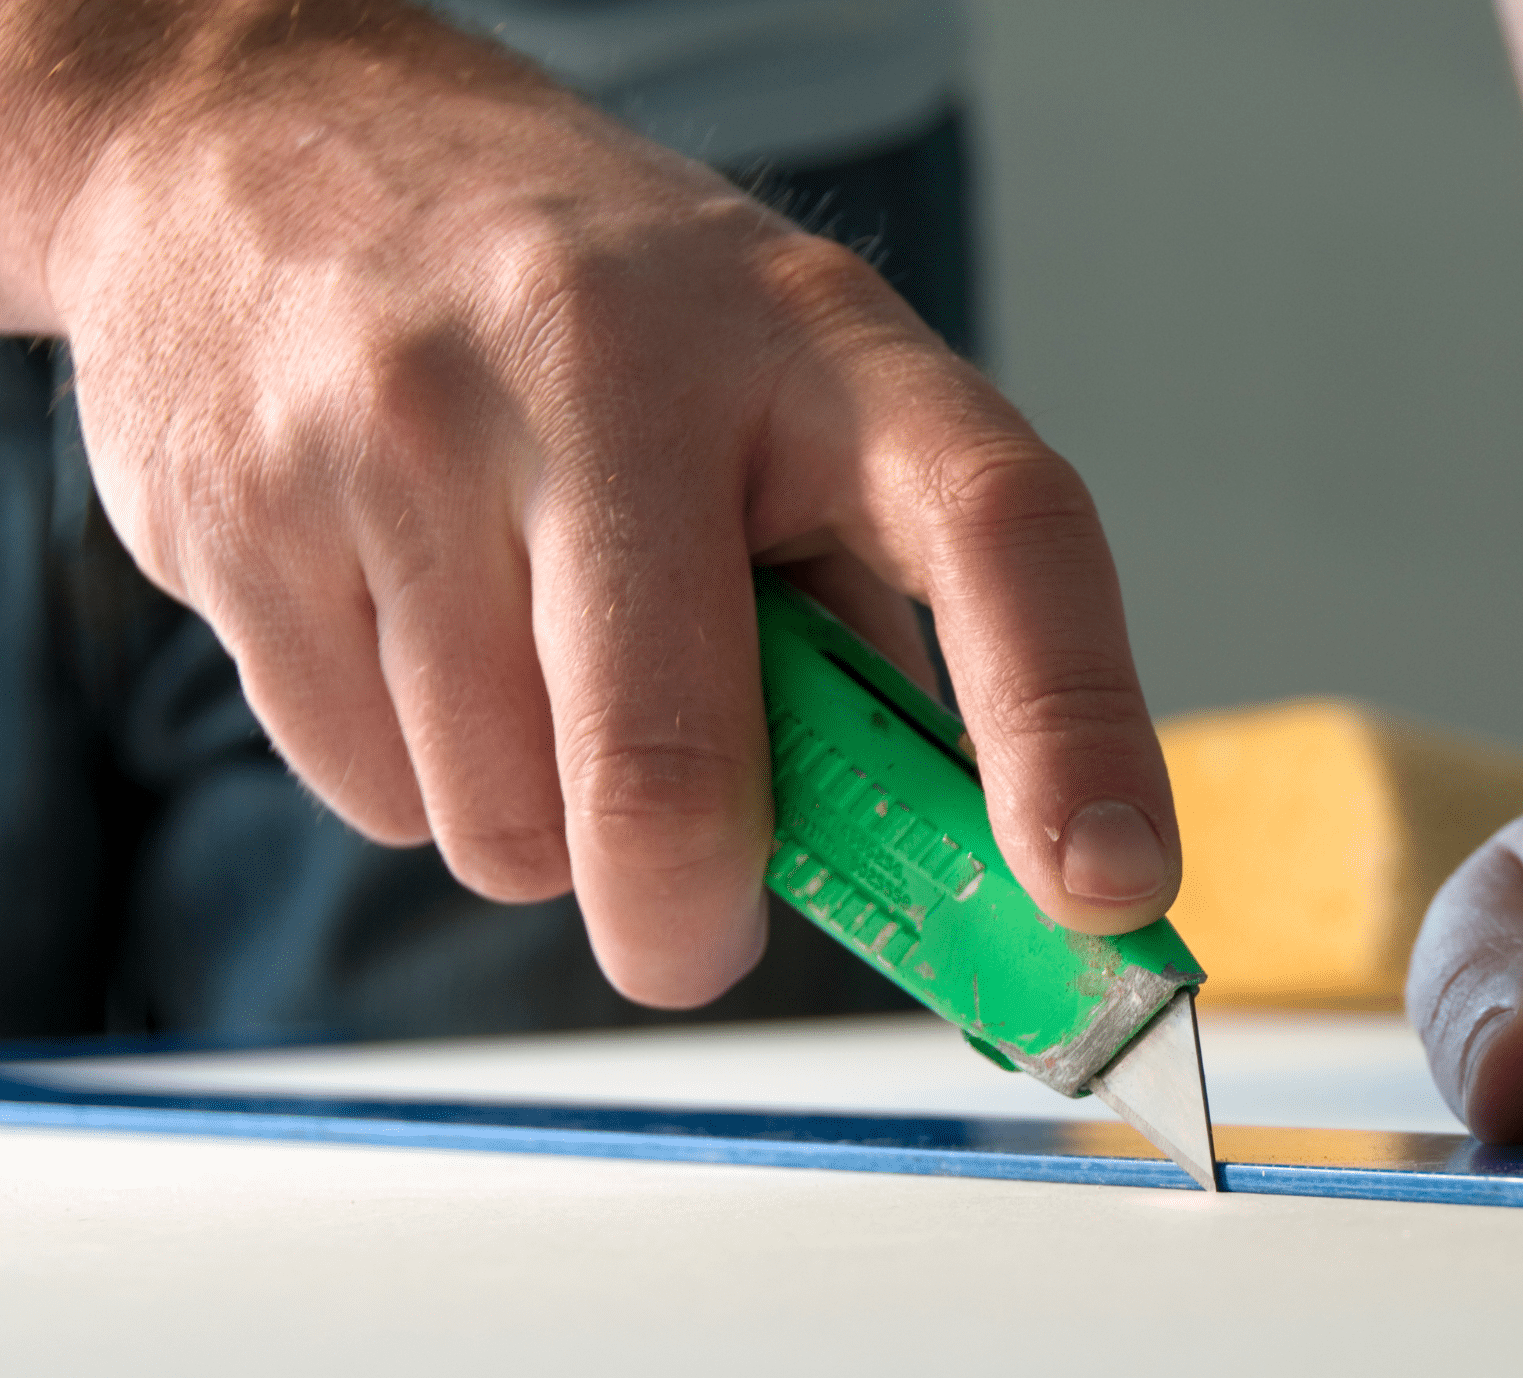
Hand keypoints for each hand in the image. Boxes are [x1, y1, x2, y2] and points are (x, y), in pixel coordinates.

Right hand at [25, 12, 1176, 1005]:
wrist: (261, 140)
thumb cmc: (587, 317)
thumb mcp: (779, 397)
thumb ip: (869, 625)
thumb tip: (969, 879)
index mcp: (817, 336)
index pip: (1001, 531)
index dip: (1075, 728)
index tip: (1110, 891)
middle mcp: (614, 365)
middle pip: (677, 773)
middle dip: (695, 918)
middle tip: (697, 922)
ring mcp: (407, 429)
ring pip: (506, 830)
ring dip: (543, 830)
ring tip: (528, 664)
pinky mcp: (242, 512)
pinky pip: (371, 798)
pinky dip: (417, 784)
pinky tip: (413, 632)